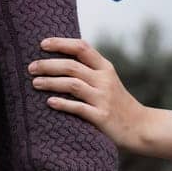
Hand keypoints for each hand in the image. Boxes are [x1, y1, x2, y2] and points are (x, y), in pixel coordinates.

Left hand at [32, 37, 171, 161]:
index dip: (61, 43)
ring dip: (50, 82)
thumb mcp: (108, 80)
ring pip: (72, 84)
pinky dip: (62, 104)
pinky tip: (49, 102)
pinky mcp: (101, 117)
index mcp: (105, 68)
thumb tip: (60, 58)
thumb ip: (90, 69)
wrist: (140, 127)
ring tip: (35, 83)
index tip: (42, 44)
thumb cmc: (118, 103)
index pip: (82, 47)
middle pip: (72, 66)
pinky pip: (78, 108)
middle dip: (48, 65)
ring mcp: (103, 98)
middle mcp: (104, 80)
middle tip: (31, 67)